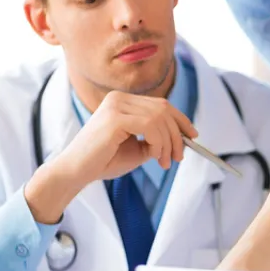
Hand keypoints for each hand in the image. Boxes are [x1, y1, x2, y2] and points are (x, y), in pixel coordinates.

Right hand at [25, 90, 197, 222]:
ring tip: (164, 162)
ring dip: (169, 143)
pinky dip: (159, 143)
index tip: (193, 136)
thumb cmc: (104, 161)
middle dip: (177, 135)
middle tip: (179, 157)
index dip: (181, 119)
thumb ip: (156, 139)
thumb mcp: (138, 149)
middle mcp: (119, 98)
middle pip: (164, 110)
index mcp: (123, 101)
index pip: (161, 105)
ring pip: (160, 119)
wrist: (76, 172)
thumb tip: (182, 138)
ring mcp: (116, 105)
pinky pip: (151, 126)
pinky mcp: (114, 117)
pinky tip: (154, 156)